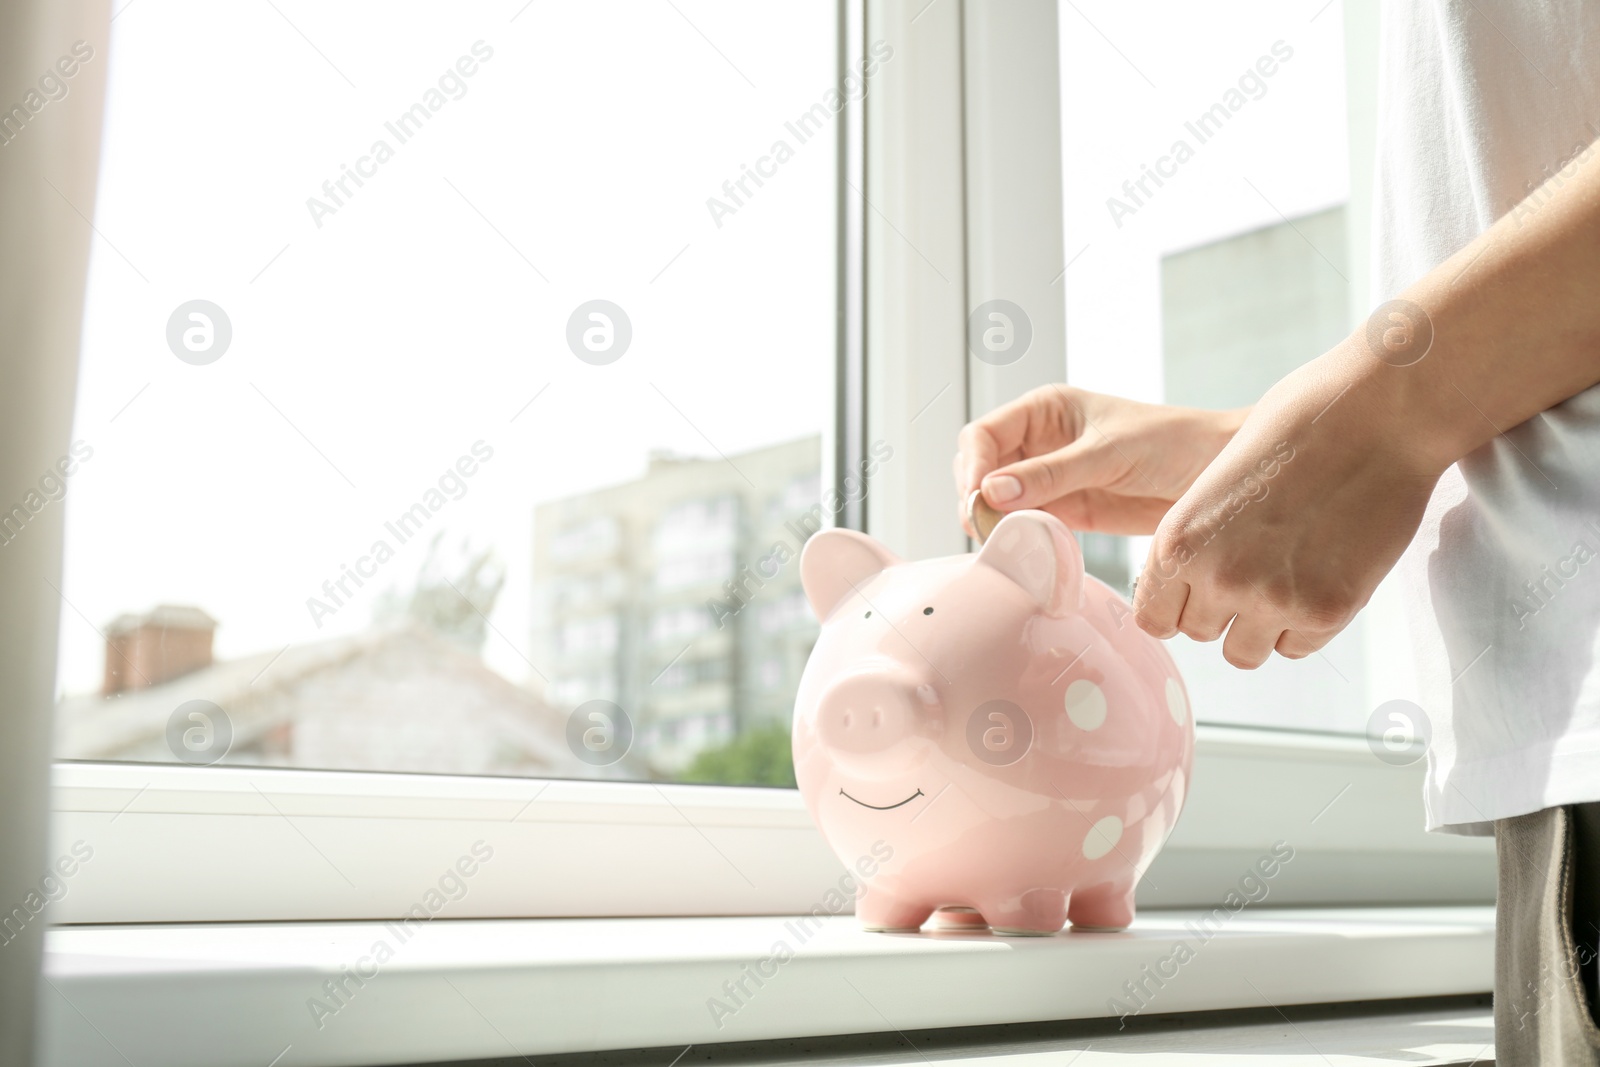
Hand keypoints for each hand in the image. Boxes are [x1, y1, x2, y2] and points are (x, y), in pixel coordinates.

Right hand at [954, 384, 1245, 536]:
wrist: (1217, 474)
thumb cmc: (1171, 443)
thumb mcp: (1107, 453)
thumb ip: (1049, 474)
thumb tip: (991, 492)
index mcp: (1044, 410)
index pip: (983, 435)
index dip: (972, 467)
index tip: (975, 499)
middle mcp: (1039, 443)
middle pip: (981, 469)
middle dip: (975, 496)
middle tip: (984, 527)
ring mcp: (1050, 479)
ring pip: (998, 501)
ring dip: (995, 521)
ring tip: (1003, 540)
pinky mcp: (1066, 512)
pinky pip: (1027, 524)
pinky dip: (1019, 537)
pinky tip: (1024, 549)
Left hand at [1131, 343, 1444, 667]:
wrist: (1373, 416)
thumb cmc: (1294, 433)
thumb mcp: (1214, 484)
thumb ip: (1196, 541)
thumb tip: (1188, 589)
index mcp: (1177, 541)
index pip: (1153, 617)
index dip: (1176, 605)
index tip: (1197, 590)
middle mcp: (1217, 577)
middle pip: (1199, 634)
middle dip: (1220, 611)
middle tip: (1252, 572)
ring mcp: (1273, 599)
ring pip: (1244, 652)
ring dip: (1259, 625)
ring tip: (1285, 578)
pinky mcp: (1328, 610)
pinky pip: (1298, 647)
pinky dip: (1305, 624)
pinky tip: (1320, 576)